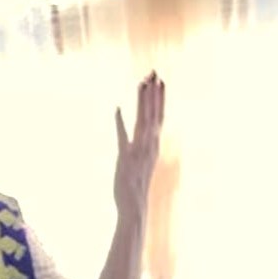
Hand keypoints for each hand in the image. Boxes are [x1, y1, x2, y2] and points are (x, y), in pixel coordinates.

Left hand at [114, 71, 164, 218]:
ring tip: (143, 82)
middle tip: (154, 73)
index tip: (160, 81)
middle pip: (153, 114)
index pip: (159, 116)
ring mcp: (138, 150)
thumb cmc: (136, 186)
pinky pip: (123, 136)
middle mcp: (149, 145)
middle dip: (153, 93)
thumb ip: (144, 147)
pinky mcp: (125, 157)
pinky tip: (117, 108)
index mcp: (154, 145)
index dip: (159, 98)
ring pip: (142, 120)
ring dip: (142, 101)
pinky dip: (120, 122)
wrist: (134, 206)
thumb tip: (144, 135)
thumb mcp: (142, 162)